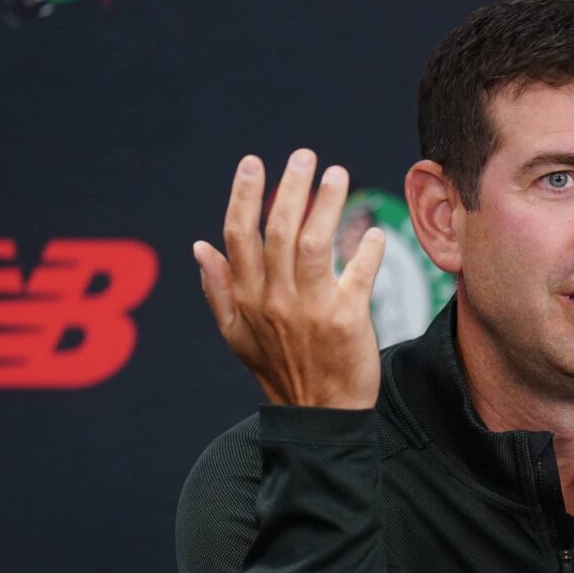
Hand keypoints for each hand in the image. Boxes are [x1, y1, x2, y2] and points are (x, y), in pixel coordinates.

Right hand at [193, 151, 385, 408]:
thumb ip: (218, 290)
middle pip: (277, 229)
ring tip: (337, 174)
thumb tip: (199, 247)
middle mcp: (274, 300)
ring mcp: (310, 309)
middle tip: (304, 155)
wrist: (320, 417)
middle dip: (290, 186)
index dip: (244, 195)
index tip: (253, 163)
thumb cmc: (280, 372)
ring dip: (326, 203)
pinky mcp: (347, 319)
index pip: (238, 235)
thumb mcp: (237, 336)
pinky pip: (358, 272)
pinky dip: (368, 249)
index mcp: (246, 299)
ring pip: (313, 242)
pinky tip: (374, 232)